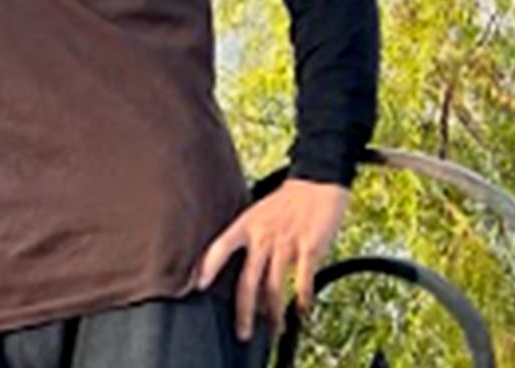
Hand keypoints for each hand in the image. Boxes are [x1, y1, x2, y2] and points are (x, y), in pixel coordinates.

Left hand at [197, 178, 349, 341]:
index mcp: (246, 225)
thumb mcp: (256, 212)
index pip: (219, 247)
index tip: (197, 286)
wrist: (317, 183)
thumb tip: (231, 260)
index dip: (207, 267)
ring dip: (275, 313)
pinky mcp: (309, 249)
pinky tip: (302, 311)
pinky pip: (304, 280)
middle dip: (244, 311)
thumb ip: (245, 235)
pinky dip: (303, 298)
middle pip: (248, 280)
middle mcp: (263, 236)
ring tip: (274, 329)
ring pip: (275, 286)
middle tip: (242, 333)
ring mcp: (286, 243)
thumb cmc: (285, 200)